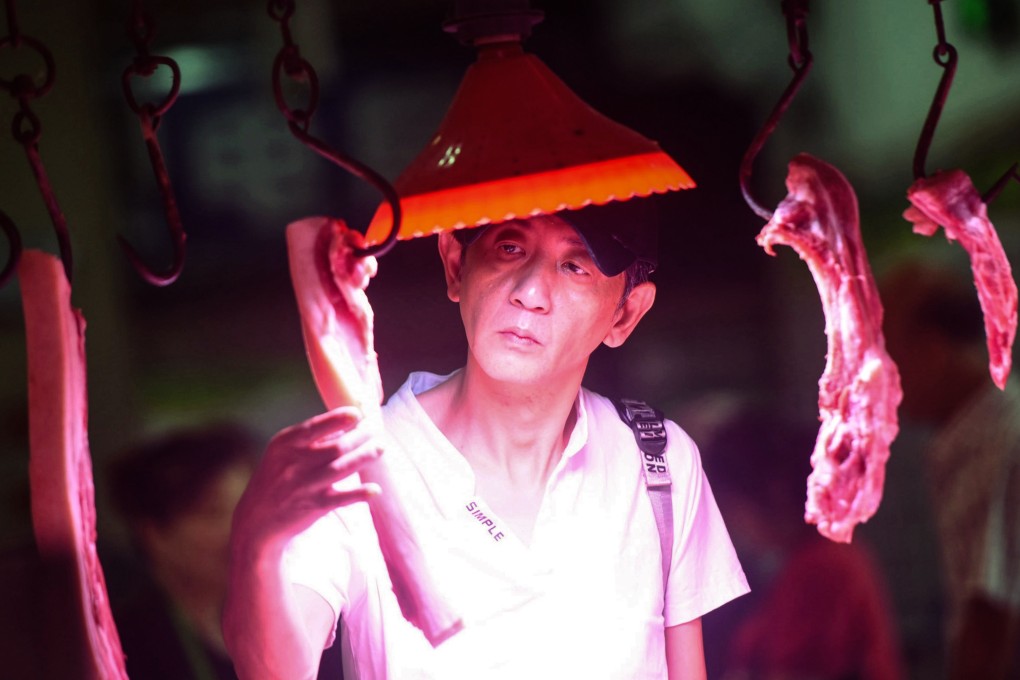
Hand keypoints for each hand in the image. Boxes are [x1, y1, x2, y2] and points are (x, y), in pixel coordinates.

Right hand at [230, 407, 381, 559]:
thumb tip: (346, 423)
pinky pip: (340, 499)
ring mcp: (304, 486)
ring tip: (381, 448)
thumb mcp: (282, 453)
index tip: (357, 413)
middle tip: (377, 429)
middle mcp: (294, 464)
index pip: (314, 427)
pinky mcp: (313, 507)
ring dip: (365, 457)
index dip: (338, 419)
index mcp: (285, 445)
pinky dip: (359, 494)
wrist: (257, 519)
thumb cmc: (277, 477)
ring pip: (341, 468)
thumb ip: (309, 438)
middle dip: (360, 436)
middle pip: (335, 447)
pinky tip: (375, 489)